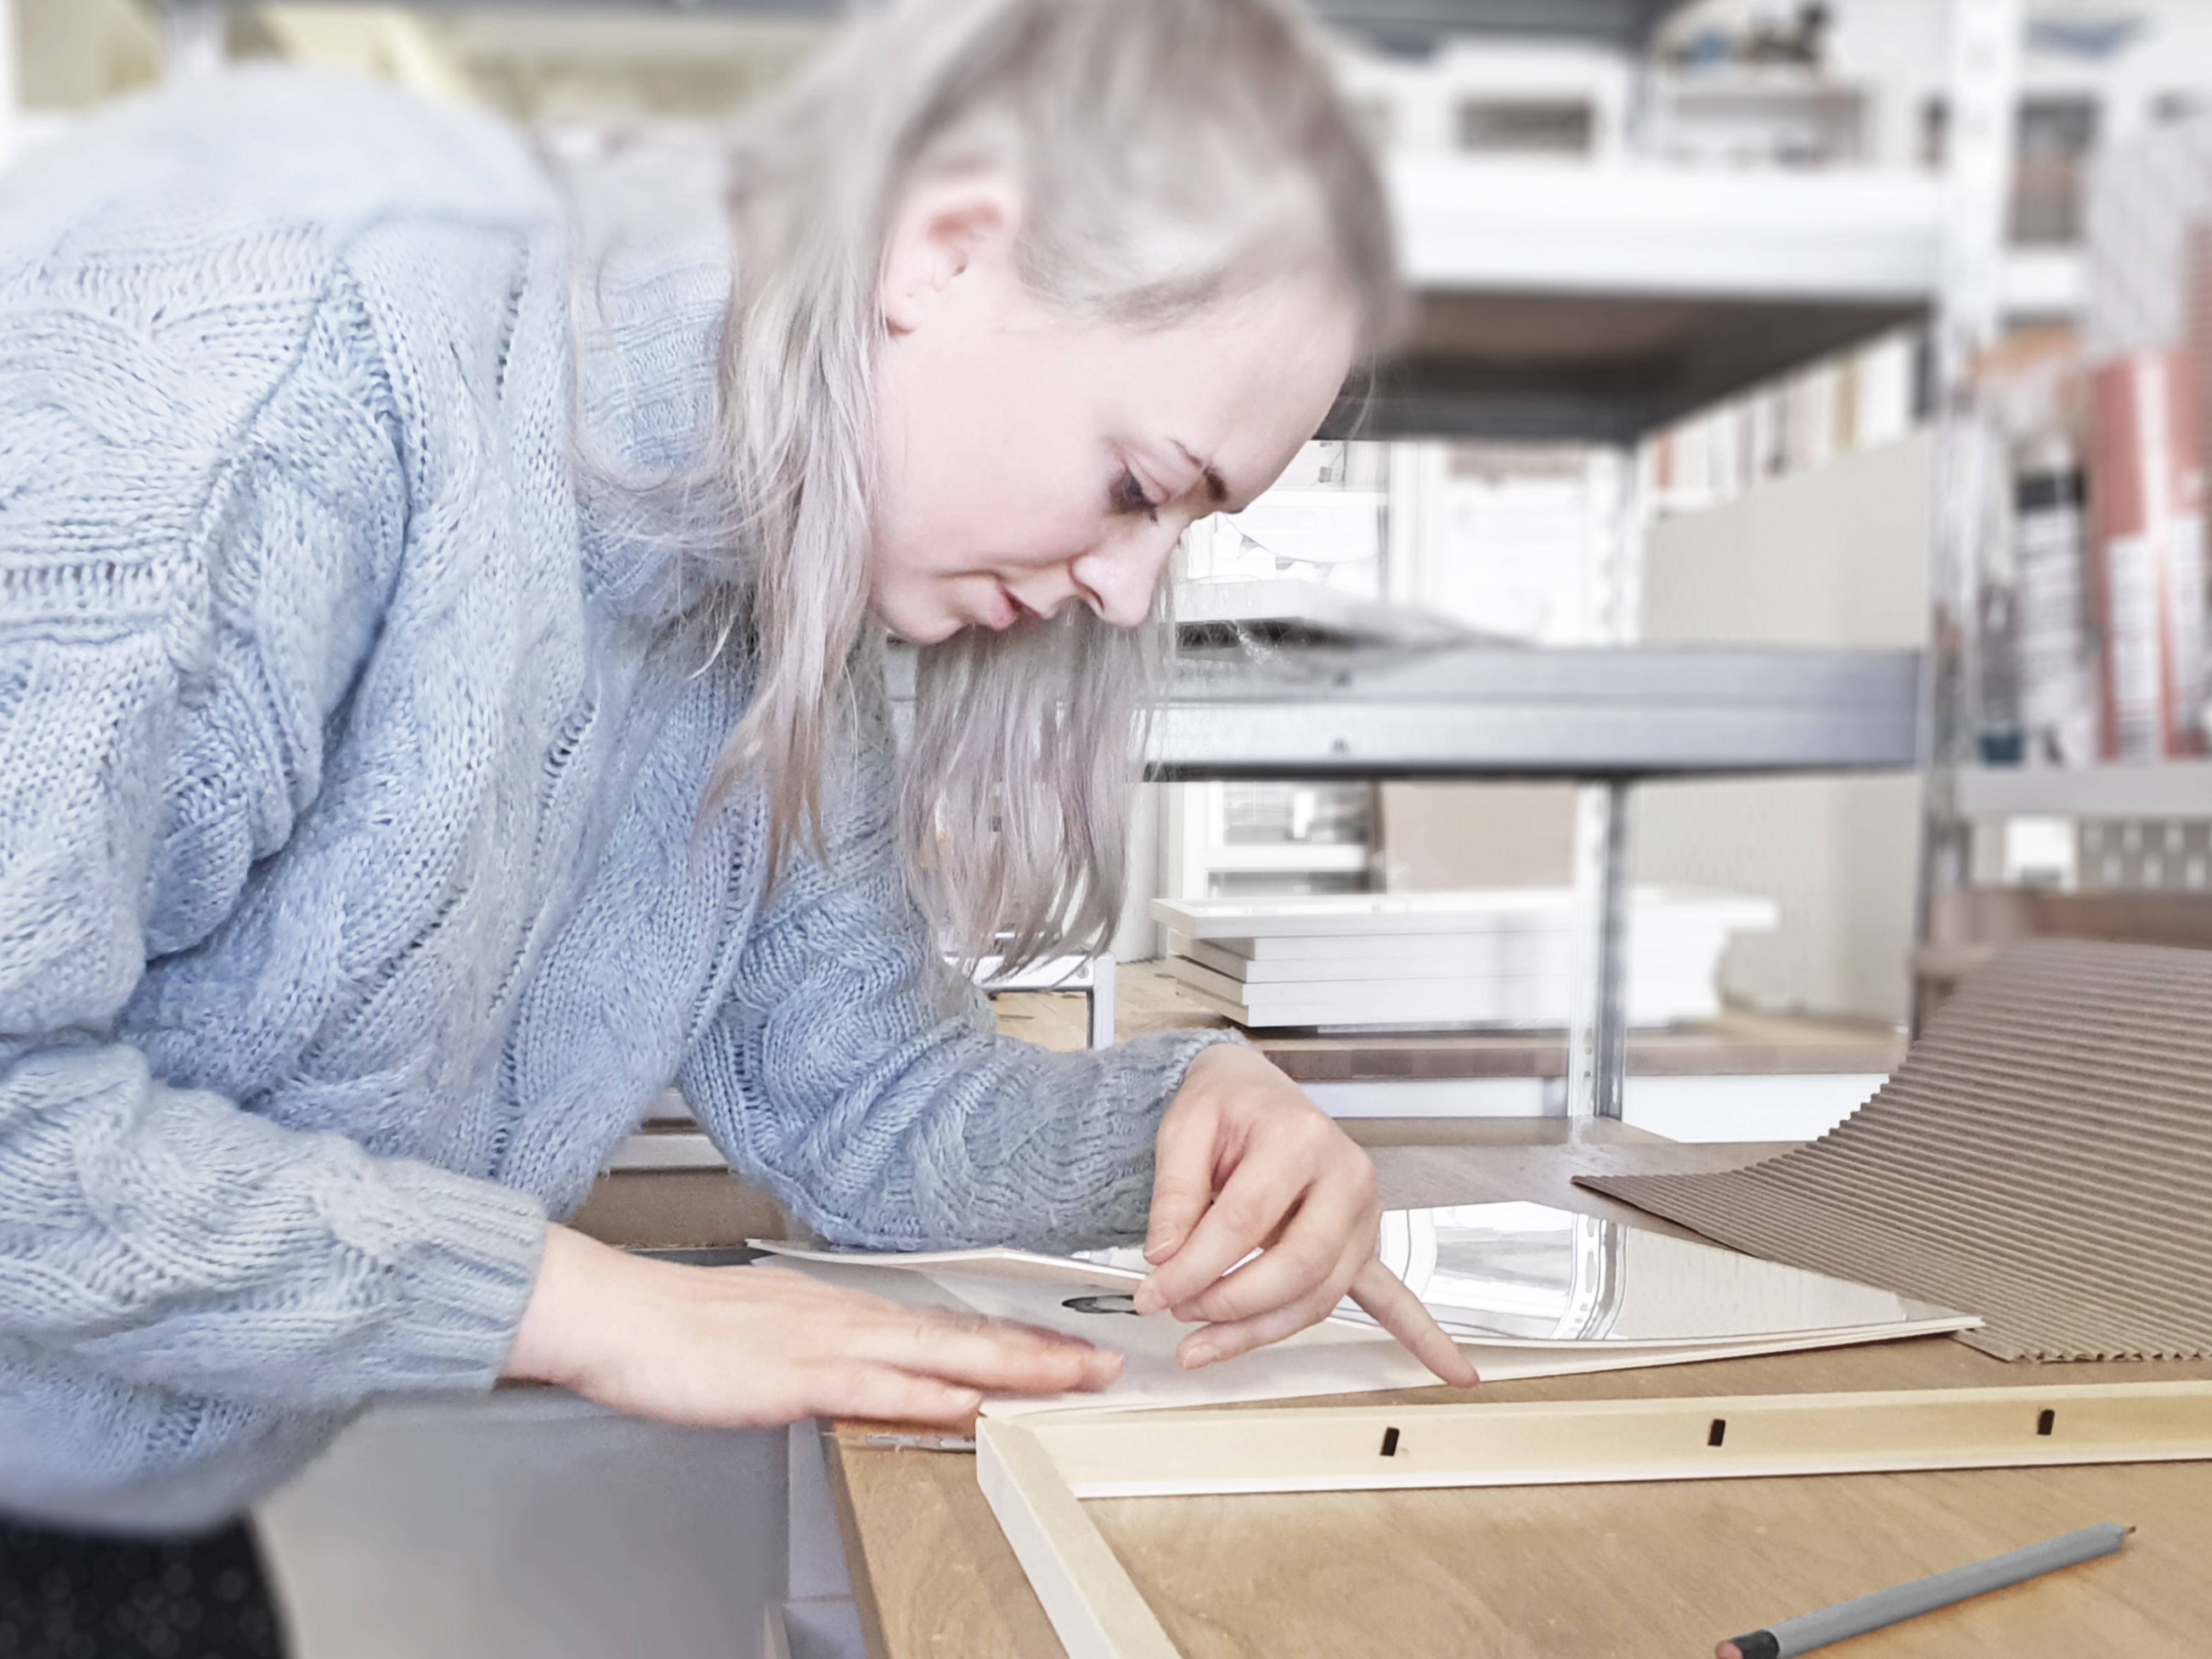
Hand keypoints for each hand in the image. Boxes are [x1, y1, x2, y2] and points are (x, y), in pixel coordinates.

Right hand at [503, 1224, 1121, 1425]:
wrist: (623, 1317)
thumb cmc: (685, 1331)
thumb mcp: (772, 1333)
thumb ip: (829, 1350)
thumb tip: (869, 1364)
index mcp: (846, 1310)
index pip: (949, 1326)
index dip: (1014, 1339)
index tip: (1066, 1347)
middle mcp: (852, 1318)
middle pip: (966, 1336)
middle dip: (1041, 1352)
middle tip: (1103, 1362)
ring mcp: (830, 1344)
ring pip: (944, 1355)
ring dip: (1013, 1368)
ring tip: (1071, 1378)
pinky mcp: (800, 1376)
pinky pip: (882, 1387)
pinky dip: (933, 1394)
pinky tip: (971, 1402)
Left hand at [1134, 1044, 1478, 1387]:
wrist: (1255, 1089)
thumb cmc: (1227, 1106)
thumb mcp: (1183, 1128)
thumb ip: (1174, 1193)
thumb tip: (1167, 1256)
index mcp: (1300, 1139)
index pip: (1243, 1222)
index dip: (1192, 1266)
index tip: (1153, 1289)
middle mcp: (1345, 1176)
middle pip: (1295, 1266)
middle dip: (1230, 1302)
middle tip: (1176, 1312)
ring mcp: (1361, 1215)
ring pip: (1320, 1295)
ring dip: (1262, 1332)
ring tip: (1204, 1347)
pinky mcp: (1361, 1243)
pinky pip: (1392, 1295)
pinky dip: (1422, 1336)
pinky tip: (1452, 1370)